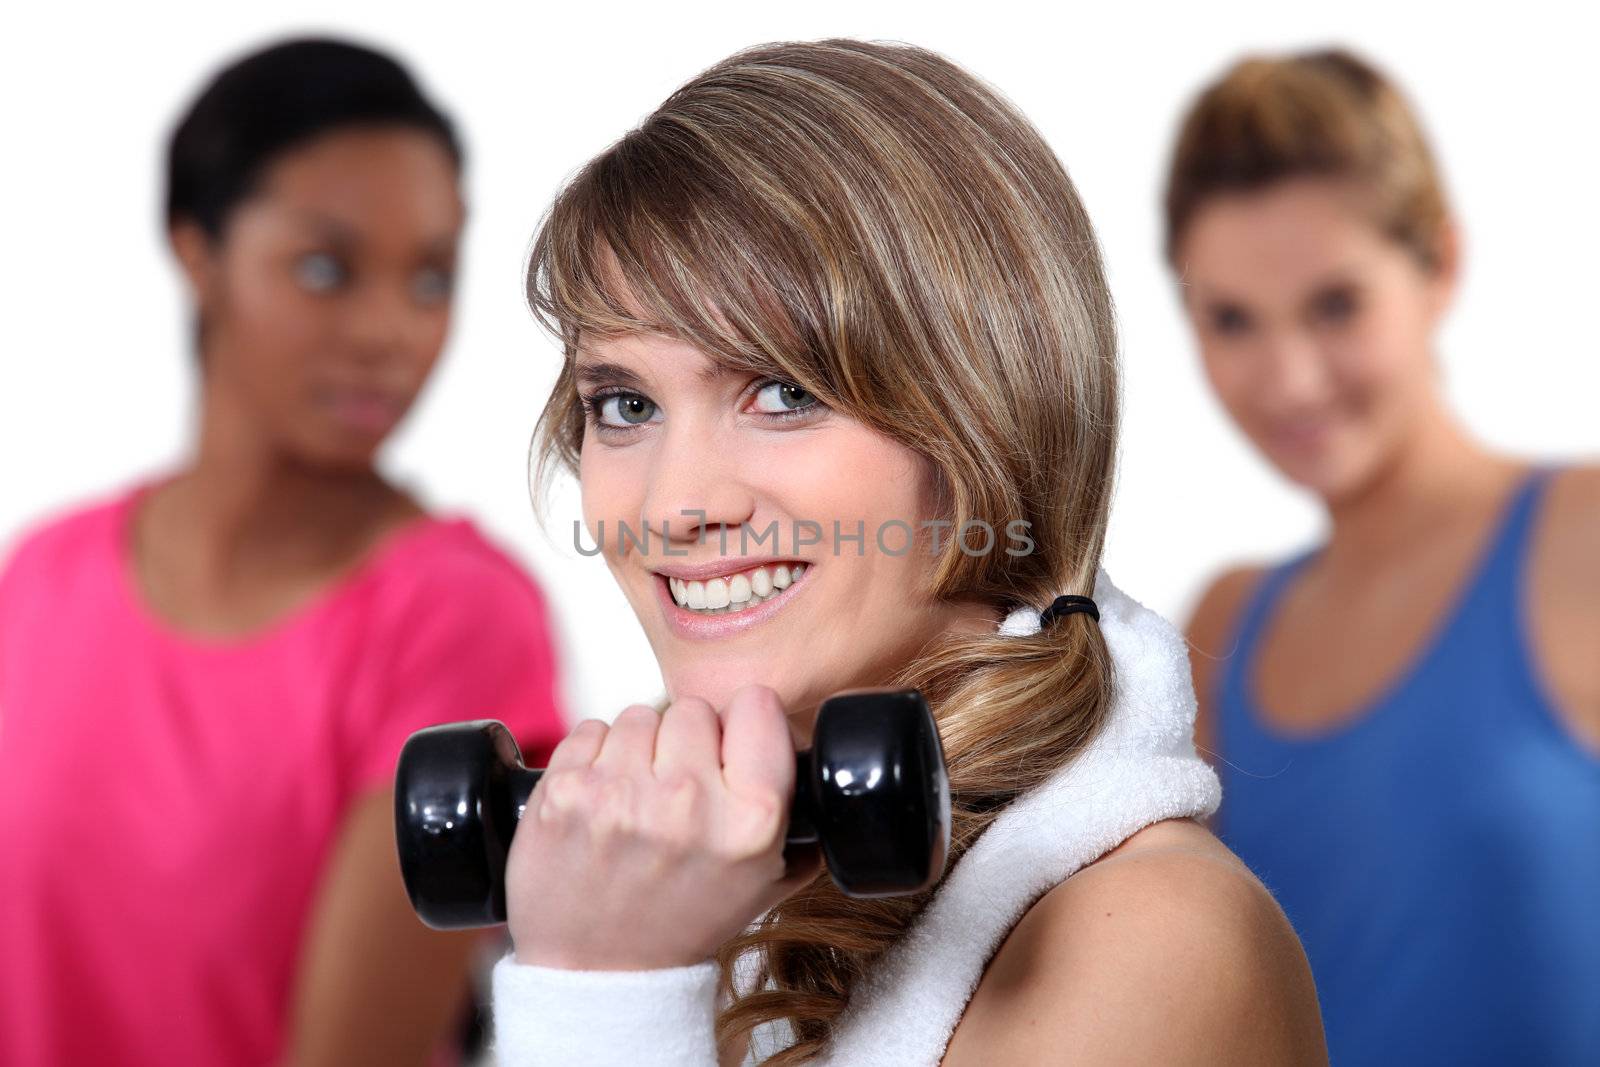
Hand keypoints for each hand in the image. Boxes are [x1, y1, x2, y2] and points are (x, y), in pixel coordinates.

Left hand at [504, 684, 820, 970]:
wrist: (600, 974)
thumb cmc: (685, 923)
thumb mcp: (766, 884)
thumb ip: (800, 823)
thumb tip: (820, 766)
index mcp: (750, 821)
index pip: (758, 704)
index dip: (745, 725)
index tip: (731, 749)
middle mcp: (687, 801)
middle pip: (694, 708)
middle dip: (687, 742)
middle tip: (677, 789)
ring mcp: (618, 794)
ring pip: (638, 715)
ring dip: (639, 749)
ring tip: (636, 800)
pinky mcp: (563, 793)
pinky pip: (588, 730)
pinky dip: (594, 758)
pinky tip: (602, 801)